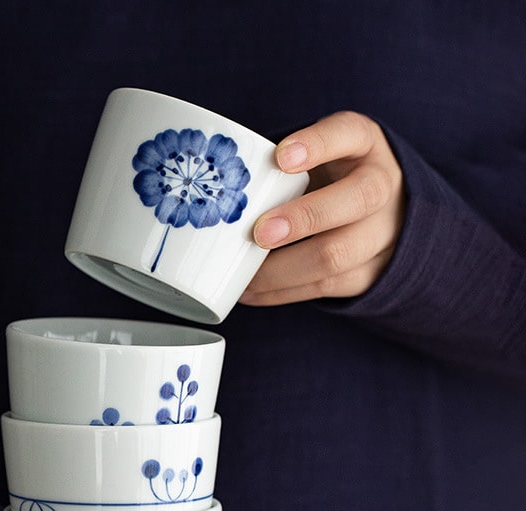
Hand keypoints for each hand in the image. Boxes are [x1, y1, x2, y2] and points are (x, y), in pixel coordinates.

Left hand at [239, 110, 404, 305]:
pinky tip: (250, 292)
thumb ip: (276, 165)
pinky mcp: (369, 273)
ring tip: (244, 275)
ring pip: (339, 254)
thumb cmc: (326, 177)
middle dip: (304, 218)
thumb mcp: (315, 154)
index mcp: (364, 143)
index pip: (348, 133)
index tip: (280, 159)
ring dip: (284, 269)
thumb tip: (213, 188)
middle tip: (259, 232)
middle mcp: (381, 185)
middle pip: (357, 200)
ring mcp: (382, 232)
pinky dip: (281, 292)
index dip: (317, 145)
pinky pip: (326, 287)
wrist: (381, 215)